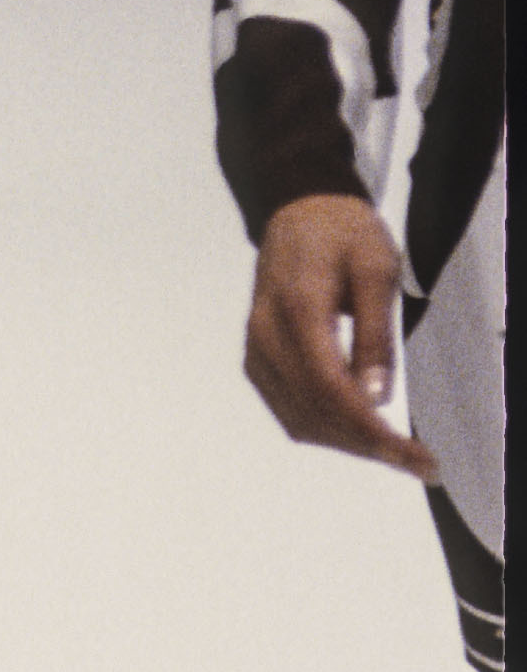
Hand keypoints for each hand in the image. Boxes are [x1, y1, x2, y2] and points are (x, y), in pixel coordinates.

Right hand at [245, 193, 437, 479]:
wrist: (300, 210)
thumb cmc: (342, 233)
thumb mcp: (376, 269)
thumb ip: (375, 334)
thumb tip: (376, 396)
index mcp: (297, 310)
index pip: (333, 390)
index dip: (373, 431)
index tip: (412, 455)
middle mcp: (267, 335)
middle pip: (314, 413)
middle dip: (366, 445)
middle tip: (414, 461)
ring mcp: (256, 349)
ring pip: (296, 419)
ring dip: (345, 442)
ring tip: (391, 449)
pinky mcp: (257, 357)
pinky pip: (286, 408)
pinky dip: (323, 427)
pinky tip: (356, 428)